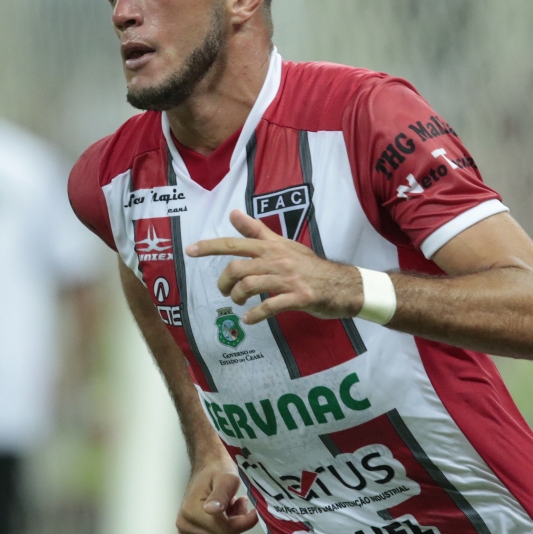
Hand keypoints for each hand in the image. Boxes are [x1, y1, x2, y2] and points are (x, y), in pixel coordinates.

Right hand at [177, 459, 258, 533]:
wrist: (206, 468)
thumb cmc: (218, 470)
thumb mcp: (226, 478)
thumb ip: (221, 495)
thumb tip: (212, 510)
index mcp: (191, 511)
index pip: (225, 530)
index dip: (243, 522)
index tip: (254, 512)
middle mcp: (185, 526)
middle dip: (237, 524)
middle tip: (239, 504)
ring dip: (232, 529)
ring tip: (231, 508)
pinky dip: (224, 533)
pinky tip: (225, 516)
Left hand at [186, 209, 362, 324]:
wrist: (341, 284)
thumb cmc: (309, 265)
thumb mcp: (283, 244)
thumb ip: (257, 231)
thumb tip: (233, 214)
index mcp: (272, 246)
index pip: (235, 243)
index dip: (210, 246)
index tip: (190, 250)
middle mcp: (277, 259)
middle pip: (237, 267)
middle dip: (224, 281)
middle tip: (225, 290)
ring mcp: (288, 279)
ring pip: (250, 285)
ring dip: (237, 297)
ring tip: (238, 302)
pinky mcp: (299, 297)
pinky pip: (270, 306)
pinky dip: (255, 315)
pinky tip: (249, 319)